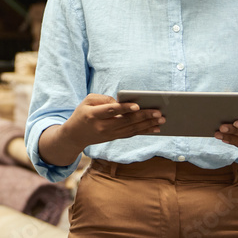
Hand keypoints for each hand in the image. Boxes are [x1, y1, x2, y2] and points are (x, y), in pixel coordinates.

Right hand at [40, 94, 164, 165]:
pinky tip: (155, 128)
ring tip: (161, 119)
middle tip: (158, 112)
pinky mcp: (114, 138)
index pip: (111, 111)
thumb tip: (122, 102)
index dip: (124, 108)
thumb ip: (104, 99)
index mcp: (93, 115)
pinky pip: (131, 135)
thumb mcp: (87, 101)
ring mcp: (109, 134)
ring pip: (131, 130)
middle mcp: (103, 126)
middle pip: (126, 122)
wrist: (75, 135)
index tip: (137, 105)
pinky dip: (144, 131)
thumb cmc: (83, 113)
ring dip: (148, 125)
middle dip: (144, 117)